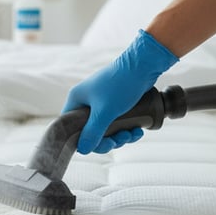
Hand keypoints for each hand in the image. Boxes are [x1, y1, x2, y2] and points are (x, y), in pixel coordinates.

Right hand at [63, 30, 178, 154]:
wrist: (144, 64)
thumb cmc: (121, 84)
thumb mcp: (105, 112)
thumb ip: (93, 132)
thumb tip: (83, 150)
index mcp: (77, 100)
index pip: (70, 126)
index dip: (83, 139)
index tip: (101, 144)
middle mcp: (86, 101)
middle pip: (90, 130)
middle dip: (108, 139)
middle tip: (121, 140)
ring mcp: (101, 101)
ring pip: (106, 128)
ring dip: (120, 135)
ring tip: (133, 133)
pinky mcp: (115, 102)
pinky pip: (117, 122)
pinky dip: (127, 128)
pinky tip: (138, 130)